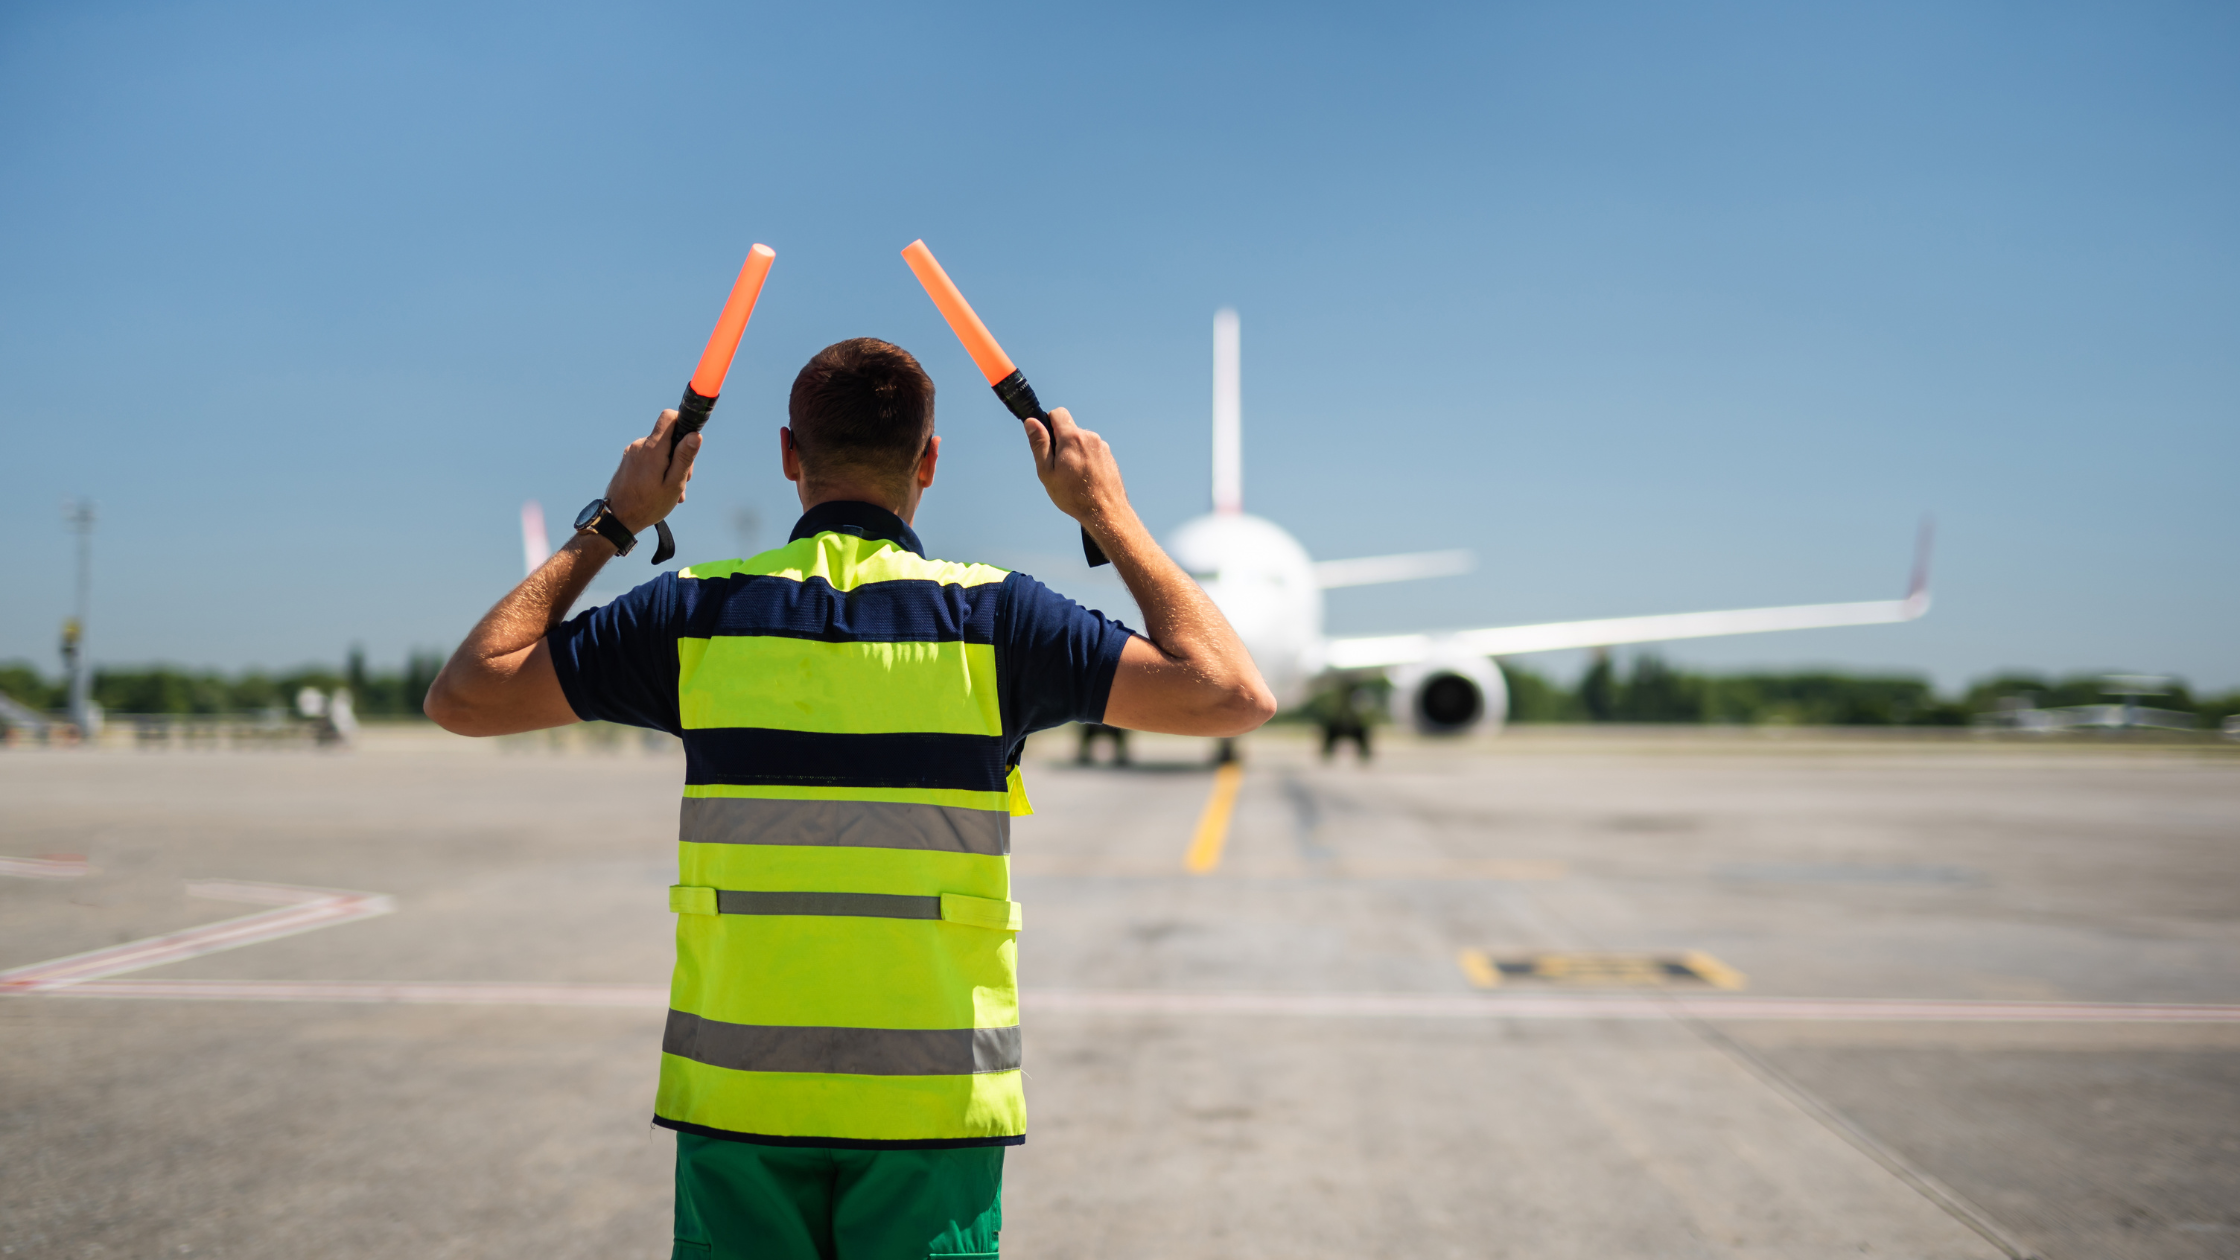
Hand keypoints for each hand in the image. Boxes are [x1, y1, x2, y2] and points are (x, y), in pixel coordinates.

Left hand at [603, 409, 700, 535]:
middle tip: (682, 481)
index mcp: (653, 449)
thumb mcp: (673, 484)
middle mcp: (640, 445)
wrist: (618, 518)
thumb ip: (684, 458)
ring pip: (660, 449)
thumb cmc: (648, 504)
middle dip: (680, 455)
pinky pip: (649, 457)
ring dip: (670, 465)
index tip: (689, 443)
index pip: (669, 417)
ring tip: (671, 490)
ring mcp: (632, 452)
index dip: (683, 423)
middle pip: (668, 436)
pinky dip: (658, 468)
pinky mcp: (628, 460)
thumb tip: (695, 435)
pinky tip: (659, 488)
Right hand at [1023, 407, 1128, 532]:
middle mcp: (1090, 437)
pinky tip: (1086, 479)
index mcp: (1072, 438)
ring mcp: (1102, 446)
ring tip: (1074, 477)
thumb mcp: (1047, 471)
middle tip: (1059, 467)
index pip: (1058, 413)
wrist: (1105, 512)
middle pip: (1069, 429)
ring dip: (1074, 452)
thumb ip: (1040, 444)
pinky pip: (1092, 451)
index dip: (1048, 423)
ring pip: (1081, 442)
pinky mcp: (1109, 456)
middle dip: (1061, 442)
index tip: (1047, 442)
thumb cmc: (1073, 495)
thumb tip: (1031, 421)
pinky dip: (1086, 460)